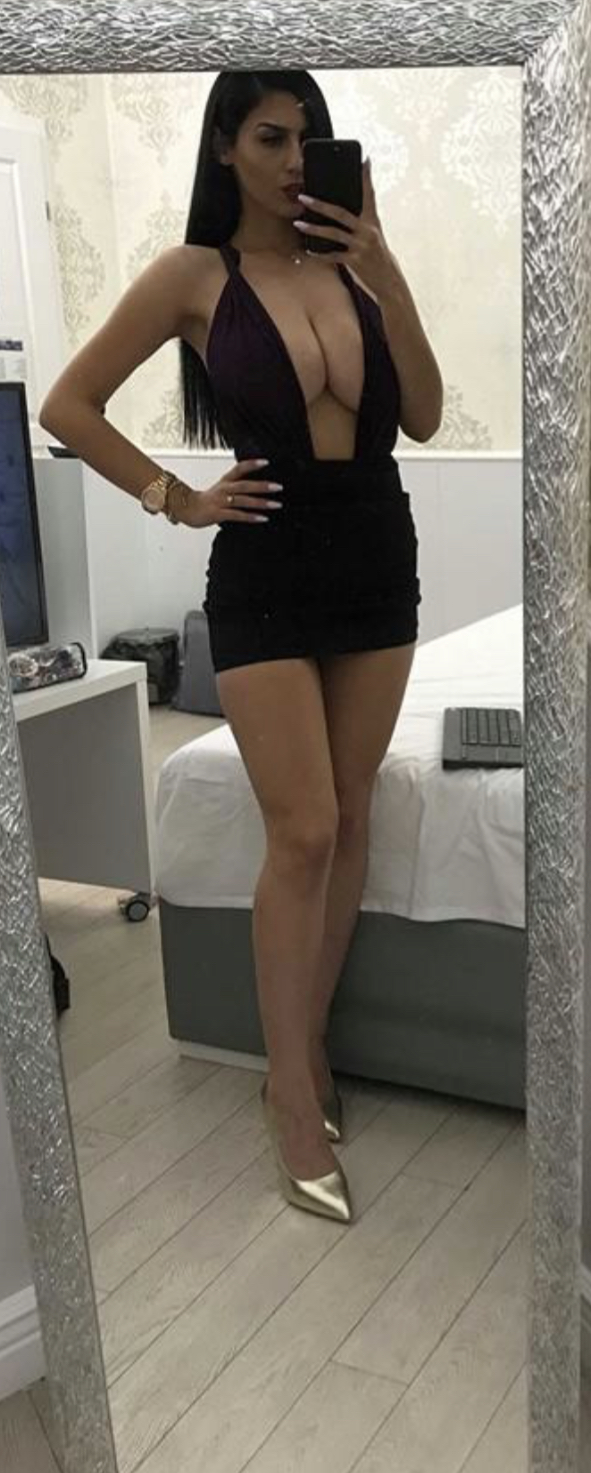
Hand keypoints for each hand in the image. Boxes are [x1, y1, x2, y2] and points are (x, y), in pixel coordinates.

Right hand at [183, 459, 283, 528]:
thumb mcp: (222, 487)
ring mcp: (221, 501)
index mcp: (225, 480)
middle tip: (279, 487)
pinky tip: (263, 518)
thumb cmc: (207, 500)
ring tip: (276, 504)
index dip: (252, 464)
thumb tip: (258, 484)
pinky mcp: (218, 514)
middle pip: (245, 485)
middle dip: (263, 486)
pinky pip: (237, 515)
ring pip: (243, 501)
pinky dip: (251, 517)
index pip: (239, 468)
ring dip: (261, 503)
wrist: (186, 509)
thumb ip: (237, 485)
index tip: (267, 461)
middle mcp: (224, 489)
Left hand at [293, 158, 400, 300]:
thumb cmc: (377, 254)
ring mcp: (361, 246)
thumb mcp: (374, 232)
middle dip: (320, 204)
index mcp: (372, 220)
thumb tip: (345, 205)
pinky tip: (308, 249)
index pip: (369, 194)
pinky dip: (320, 253)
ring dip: (314, 228)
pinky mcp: (356, 261)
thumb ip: (364, 217)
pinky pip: (333, 256)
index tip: (364, 159)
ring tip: (298, 223)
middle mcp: (368, 230)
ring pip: (333, 233)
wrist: (388, 279)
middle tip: (303, 197)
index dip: (366, 177)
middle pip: (341, 213)